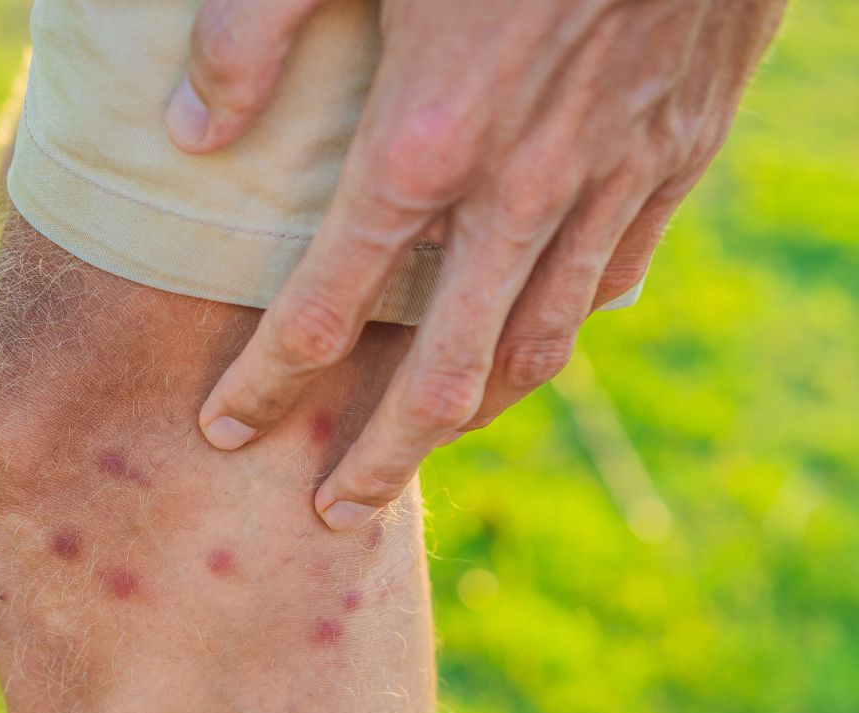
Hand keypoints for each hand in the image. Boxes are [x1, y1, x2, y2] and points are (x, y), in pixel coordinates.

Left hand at [168, 0, 784, 530]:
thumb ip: (253, 29)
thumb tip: (194, 131)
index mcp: (423, 140)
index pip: (321, 310)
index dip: (265, 383)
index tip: (225, 430)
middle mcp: (518, 190)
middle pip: (439, 378)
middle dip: (376, 458)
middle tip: (332, 512)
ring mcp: (607, 182)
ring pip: (534, 351)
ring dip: (470, 418)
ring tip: (419, 451)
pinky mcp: (672, 158)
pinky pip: (607, 283)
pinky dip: (555, 331)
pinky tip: (521, 348)